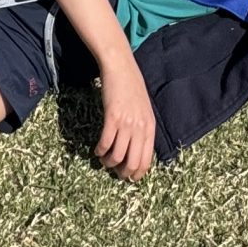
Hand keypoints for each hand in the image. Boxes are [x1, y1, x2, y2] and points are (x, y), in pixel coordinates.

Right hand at [95, 61, 156, 180]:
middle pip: (132, 162)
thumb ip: (142, 129)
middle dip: (123, 173)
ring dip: (108, 162)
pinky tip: (97, 149)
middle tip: (114, 172)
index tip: (128, 178)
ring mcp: (126, 123)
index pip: (146, 160)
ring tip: (104, 159)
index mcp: (149, 127)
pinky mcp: (112, 117)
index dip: (136, 173)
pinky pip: (105, 143)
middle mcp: (140, 127)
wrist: (121, 68)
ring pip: (117, 156)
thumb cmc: (132, 88)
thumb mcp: (144, 110)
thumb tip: (136, 151)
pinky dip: (100, 150)